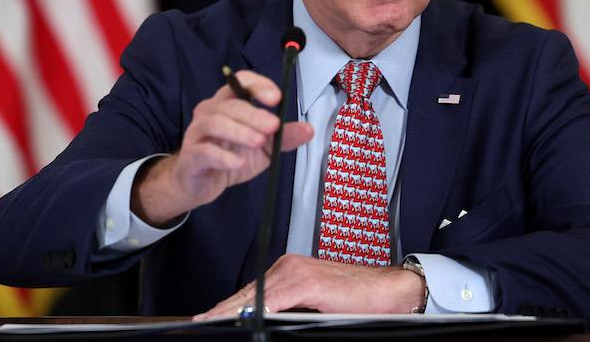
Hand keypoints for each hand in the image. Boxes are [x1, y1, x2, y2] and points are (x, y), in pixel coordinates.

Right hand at [132, 70, 313, 225]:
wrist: (199, 185)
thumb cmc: (229, 158)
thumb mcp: (263, 149)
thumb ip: (282, 137)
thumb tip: (308, 129)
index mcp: (227, 104)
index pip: (240, 82)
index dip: (257, 85)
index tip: (276, 98)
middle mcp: (209, 112)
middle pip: (230, 104)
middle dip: (253, 113)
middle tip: (273, 126)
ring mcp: (197, 133)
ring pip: (215, 123)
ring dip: (239, 131)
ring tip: (258, 142)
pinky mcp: (190, 156)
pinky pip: (204, 151)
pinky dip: (223, 156)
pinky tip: (238, 163)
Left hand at [194, 254, 425, 318]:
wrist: (389, 291)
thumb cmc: (358, 299)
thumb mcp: (314, 304)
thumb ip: (290, 307)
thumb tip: (265, 319)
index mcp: (290, 269)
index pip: (251, 290)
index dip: (227, 306)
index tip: (208, 317)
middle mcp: (289, 266)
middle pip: (247, 292)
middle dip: (222, 309)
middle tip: (199, 321)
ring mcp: (296, 273)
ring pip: (254, 296)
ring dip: (230, 311)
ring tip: (208, 322)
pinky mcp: (306, 283)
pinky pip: (272, 301)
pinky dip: (255, 310)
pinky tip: (239, 319)